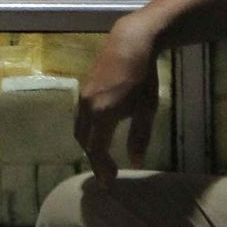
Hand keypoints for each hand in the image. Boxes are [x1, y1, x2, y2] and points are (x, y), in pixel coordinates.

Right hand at [74, 17, 158, 183]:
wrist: (130, 43)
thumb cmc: (142, 77)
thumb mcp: (146, 109)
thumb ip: (139, 137)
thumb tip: (135, 162)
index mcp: (102, 115)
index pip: (96, 149)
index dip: (101, 168)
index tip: (109, 182)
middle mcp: (87, 107)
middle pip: (84, 142)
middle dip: (94, 160)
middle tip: (107, 174)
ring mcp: (83, 97)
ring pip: (79, 129)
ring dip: (88, 145)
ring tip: (102, 157)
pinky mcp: (84, 89)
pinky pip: (80, 117)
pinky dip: (86, 131)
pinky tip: (98, 133)